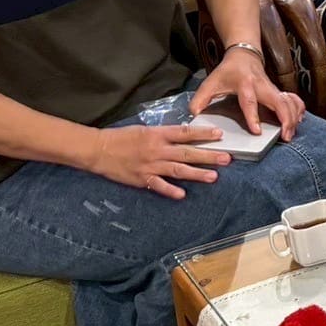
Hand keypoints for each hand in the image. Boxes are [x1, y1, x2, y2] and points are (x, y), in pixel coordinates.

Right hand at [90, 123, 227, 199]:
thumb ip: (164, 134)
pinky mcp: (142, 179)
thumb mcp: (145, 130)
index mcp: (158, 135)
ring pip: (178, 170)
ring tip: (213, 177)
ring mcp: (150, 165)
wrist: (99, 149)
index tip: (220, 135)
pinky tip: (183, 194)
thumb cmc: (122, 137)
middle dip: (208, 156)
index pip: (185, 133)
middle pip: (187, 153)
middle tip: (226, 158)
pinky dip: (171, 190)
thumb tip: (184, 136)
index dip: (203, 134)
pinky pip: (159, 186)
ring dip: (197, 174)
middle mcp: (157, 150)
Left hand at [189, 46, 302, 140]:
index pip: (250, 101)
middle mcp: (262, 86)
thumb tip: (194, 116)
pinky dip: (299, 110)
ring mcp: (273, 88)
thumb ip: (201, 98)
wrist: (244, 54)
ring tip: (291, 134)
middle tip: (286, 136)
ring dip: (294, 117)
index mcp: (245, 84)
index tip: (257, 132)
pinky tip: (298, 122)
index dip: (253, 116)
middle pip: (279, 101)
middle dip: (285, 119)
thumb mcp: (211, 82)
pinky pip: (294, 100)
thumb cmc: (228, 71)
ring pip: (290, 101)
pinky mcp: (280, 90)